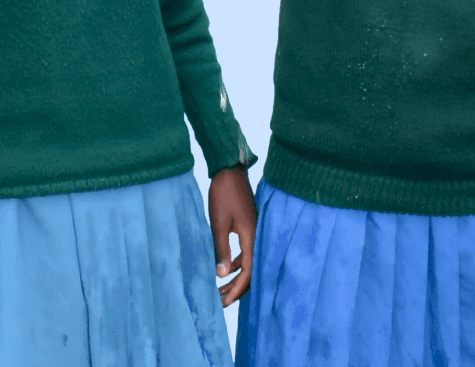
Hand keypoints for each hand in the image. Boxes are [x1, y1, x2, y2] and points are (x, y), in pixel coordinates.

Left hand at [208, 164, 257, 305]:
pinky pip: (245, 252)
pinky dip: (235, 263)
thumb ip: (220, 249)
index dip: (236, 290)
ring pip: (247, 262)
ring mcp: (253, 232)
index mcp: (252, 236)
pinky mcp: (248, 228)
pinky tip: (222, 268)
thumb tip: (220, 275)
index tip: (223, 303)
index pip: (248, 272)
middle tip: (219, 301)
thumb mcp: (218, 223)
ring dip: (234, 276)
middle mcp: (256, 236)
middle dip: (235, 288)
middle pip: (250, 270)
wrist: (230, 171)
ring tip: (218, 289)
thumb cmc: (224, 195)